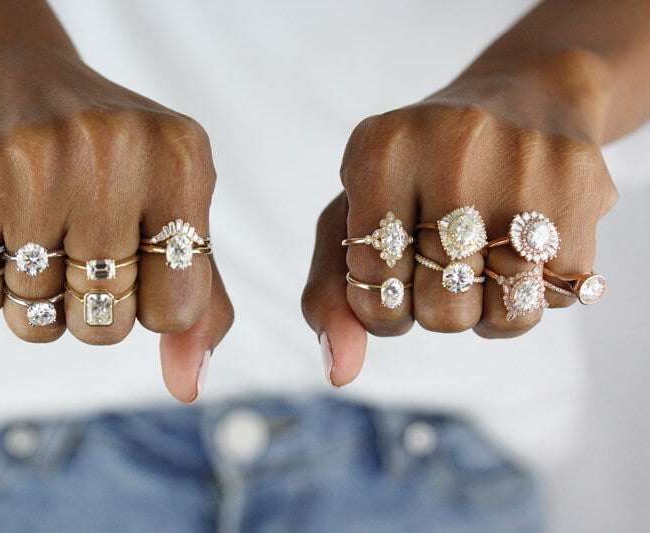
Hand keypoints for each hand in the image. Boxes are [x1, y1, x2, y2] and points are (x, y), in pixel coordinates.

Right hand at [0, 5, 231, 402]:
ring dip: (33, 296)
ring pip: (36, 315)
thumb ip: (198, 299)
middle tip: (76, 245)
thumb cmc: (107, 158)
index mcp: (184, 158)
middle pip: (106, 321)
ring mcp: (38, 156)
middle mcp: (116, 150)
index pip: (176, 309)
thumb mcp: (173, 208)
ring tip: (34, 230)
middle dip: (89, 306)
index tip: (131, 260)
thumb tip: (187, 386)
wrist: (6, 70)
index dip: (148, 305)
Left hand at [302, 63, 617, 386]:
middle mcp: (451, 145)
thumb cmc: (417, 179)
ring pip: (504, 316)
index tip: (397, 263)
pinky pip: (554, 300)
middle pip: (440, 312)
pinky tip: (525, 244)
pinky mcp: (582, 186)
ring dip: (489, 309)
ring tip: (484, 259)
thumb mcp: (353, 222)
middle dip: (437, 306)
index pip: (371, 292)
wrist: (521, 101)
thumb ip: (327, 297)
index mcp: (378, 150)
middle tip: (443, 260)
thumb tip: (338, 373)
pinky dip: (535, 292)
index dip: (384, 298)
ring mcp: (523, 163)